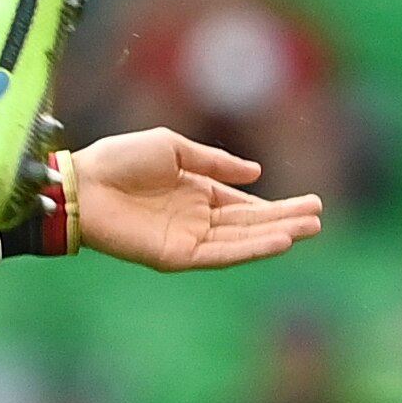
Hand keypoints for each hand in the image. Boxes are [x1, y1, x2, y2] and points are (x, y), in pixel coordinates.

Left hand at [71, 128, 324, 271]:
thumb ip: (214, 162)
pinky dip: (250, 249)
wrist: (82, 183)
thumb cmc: (119, 159)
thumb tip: (256, 173)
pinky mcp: (176, 255)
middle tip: (319, 217)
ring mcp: (187, 238)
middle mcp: (195, 218)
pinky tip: (277, 241)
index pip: (243, 204)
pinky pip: (220, 254)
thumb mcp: (172, 147)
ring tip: (309, 229)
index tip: (309, 204)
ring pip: (241, 240)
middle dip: (285, 220)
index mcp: (195, 191)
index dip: (275, 206)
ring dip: (276, 235)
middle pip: (250, 223)